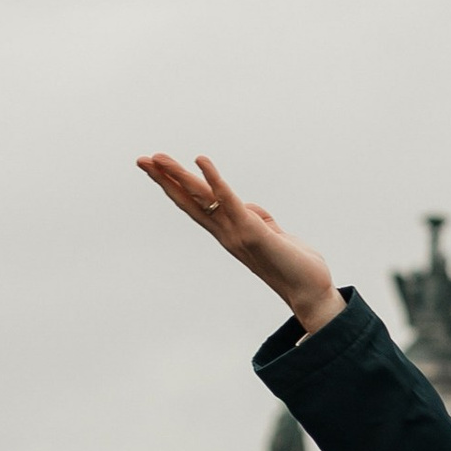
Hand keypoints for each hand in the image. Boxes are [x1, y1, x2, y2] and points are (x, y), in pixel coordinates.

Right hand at [136, 154, 344, 335]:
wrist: (310, 292)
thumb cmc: (295, 265)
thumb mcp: (272, 235)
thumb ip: (257, 220)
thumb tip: (249, 209)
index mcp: (229, 233)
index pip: (197, 206)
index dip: (176, 188)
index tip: (157, 171)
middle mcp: (227, 233)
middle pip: (189, 201)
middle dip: (164, 180)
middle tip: (141, 160)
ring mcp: (236, 232)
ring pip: (202, 198)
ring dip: (179, 176)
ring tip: (158, 158)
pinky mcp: (251, 230)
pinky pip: (229, 199)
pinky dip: (214, 179)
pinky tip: (200, 160)